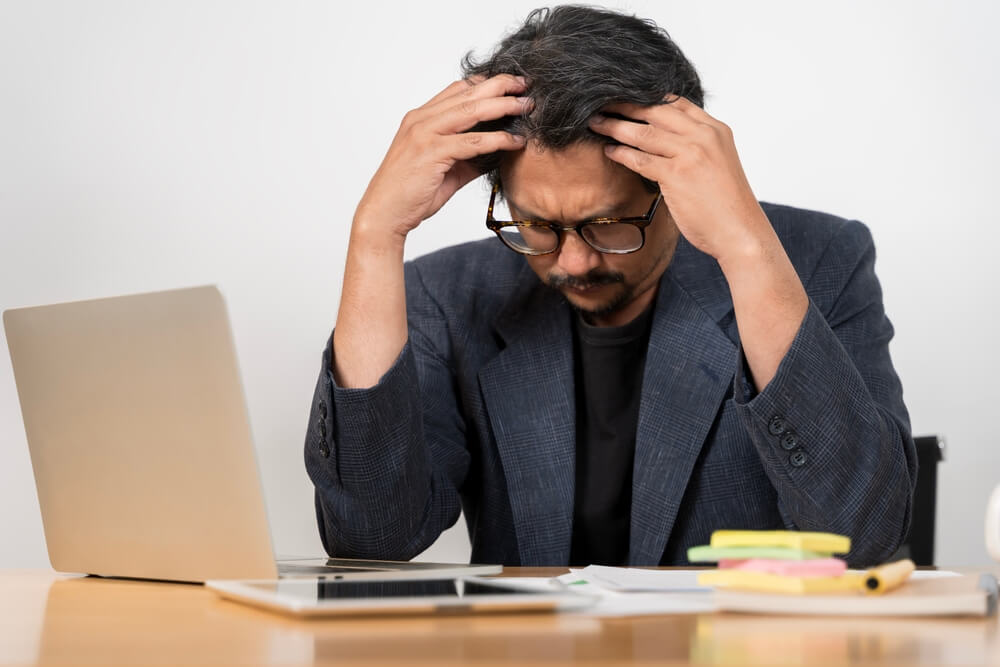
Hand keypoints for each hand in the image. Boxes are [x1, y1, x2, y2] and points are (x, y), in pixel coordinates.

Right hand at [355, 75, 531, 239]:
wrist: (384, 214)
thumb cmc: (411, 194)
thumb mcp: (445, 169)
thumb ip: (469, 156)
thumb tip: (498, 151)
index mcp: (421, 118)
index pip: (458, 90)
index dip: (486, 83)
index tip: (511, 84)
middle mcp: (421, 119)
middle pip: (467, 92)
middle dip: (500, 85)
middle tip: (525, 84)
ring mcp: (424, 134)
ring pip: (471, 110)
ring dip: (503, 105)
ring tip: (526, 106)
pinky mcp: (431, 153)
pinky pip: (472, 141)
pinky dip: (497, 139)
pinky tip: (515, 141)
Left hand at [588, 97, 768, 263]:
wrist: (741, 233)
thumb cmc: (727, 206)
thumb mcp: (717, 164)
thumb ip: (695, 148)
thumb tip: (664, 143)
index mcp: (716, 130)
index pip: (676, 103)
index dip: (646, 98)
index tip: (624, 98)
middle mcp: (705, 135)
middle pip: (656, 110)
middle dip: (625, 105)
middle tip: (600, 103)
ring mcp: (691, 153)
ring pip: (644, 132)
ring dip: (615, 126)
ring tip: (595, 124)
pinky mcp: (677, 174)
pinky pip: (640, 158)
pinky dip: (621, 153)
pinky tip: (609, 151)